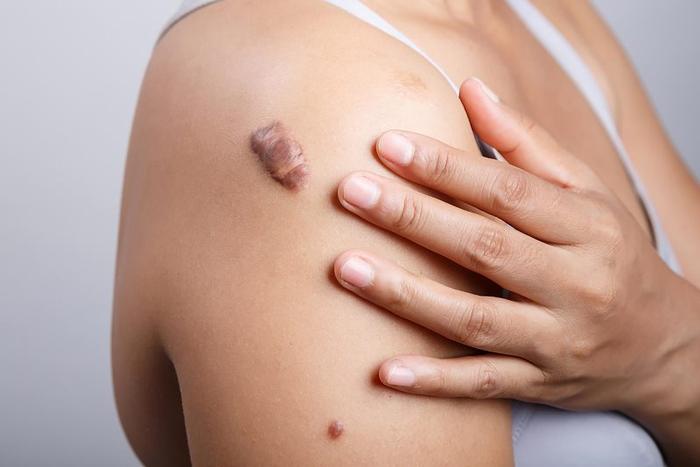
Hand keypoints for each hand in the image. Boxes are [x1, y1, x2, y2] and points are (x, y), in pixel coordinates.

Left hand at [332, 78, 699, 417]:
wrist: (665, 345)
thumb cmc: (613, 255)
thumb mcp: (587, 193)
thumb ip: (526, 144)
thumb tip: (470, 87)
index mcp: (588, 227)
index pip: (508, 191)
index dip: (445, 167)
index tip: (387, 145)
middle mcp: (576, 284)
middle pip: (486, 248)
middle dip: (414, 219)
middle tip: (351, 192)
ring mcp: (556, 340)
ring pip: (475, 319)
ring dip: (407, 295)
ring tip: (346, 268)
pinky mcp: (540, 383)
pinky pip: (482, 384)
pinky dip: (434, 380)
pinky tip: (384, 372)